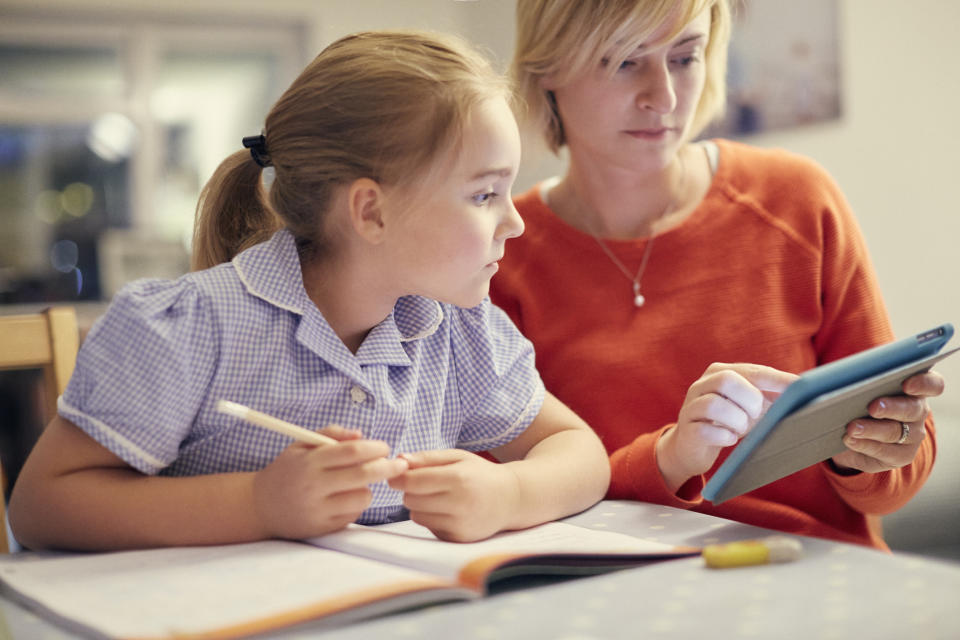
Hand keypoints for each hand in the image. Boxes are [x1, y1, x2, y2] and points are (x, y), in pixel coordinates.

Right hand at [252, 425, 407, 538]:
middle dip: (387, 467)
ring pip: (362, 497)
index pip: (352, 452)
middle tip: (399, 464)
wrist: (261, 506)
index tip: (384, 447)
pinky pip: (353, 514)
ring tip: (357, 483)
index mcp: (310, 462)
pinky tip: (345, 498)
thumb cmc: (288, 470)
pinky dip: (356, 503)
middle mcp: (313, 487)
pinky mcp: (323, 528)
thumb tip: (361, 435)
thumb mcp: (301, 444)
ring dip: (369, 488)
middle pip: (363, 475)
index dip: (374, 448)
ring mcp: (318, 510)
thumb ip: (331, 433)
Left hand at [388, 449, 519, 542]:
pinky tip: (448, 511)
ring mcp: (459, 524)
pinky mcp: (458, 538)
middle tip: (423, 485)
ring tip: (438, 497)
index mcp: (458, 478)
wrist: (511, 499)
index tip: (395, 476)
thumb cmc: (480, 474)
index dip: (399, 478)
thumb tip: (400, 458)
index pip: (414, 482)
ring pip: (416, 516)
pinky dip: (432, 519)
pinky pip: (429, 528)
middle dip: (410, 491)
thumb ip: (428, 457)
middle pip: (411, 500)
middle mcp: (459, 503)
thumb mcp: (458, 457)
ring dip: (420, 506)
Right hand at [657, 363, 796, 491]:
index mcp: (720, 372)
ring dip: (736, 420)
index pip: (752, 370)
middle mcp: (701, 385)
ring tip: (742, 429)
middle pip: (727, 380)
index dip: (776, 379)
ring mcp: (691, 407)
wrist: (692, 447)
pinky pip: (704, 430)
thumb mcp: (748, 406)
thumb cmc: (727, 422)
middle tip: (758, 414)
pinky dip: (723, 436)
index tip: (799, 388)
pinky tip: (730, 439)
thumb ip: (770, 397)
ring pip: (712, 404)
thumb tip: (802, 397)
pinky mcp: (686, 430)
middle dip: (750, 399)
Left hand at [831, 371, 944, 472]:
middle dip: (891, 408)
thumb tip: (843, 371)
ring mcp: (913, 435)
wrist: (854, 434)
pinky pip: (885, 452)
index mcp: (915, 389)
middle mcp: (918, 411)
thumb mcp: (863, 387)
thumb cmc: (860, 400)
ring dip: (872, 430)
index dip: (923, 383)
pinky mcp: (901, 455)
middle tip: (872, 407)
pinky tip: (850, 440)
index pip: (932, 384)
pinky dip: (865, 445)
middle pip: (912, 409)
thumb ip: (863, 379)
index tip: (906, 384)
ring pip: (896, 432)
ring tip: (852, 428)